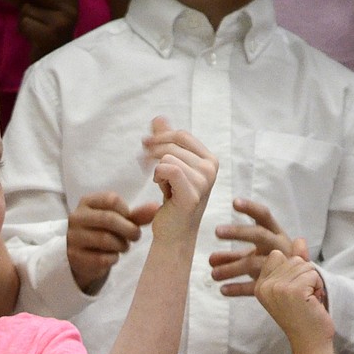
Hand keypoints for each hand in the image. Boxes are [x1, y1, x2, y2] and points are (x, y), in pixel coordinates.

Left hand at [0, 0, 77, 61]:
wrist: (54, 63)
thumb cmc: (46, 34)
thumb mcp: (42, 10)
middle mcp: (69, 9)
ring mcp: (61, 23)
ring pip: (28, 9)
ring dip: (22, 18)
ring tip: (32, 30)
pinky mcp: (50, 36)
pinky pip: (25, 23)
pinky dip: (23, 30)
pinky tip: (32, 38)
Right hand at [67, 192, 158, 293]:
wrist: (80, 255)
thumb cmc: (102, 232)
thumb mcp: (118, 220)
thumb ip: (136, 215)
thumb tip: (156, 208)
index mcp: (87, 202)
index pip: (111, 199)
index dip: (126, 211)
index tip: (130, 220)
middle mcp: (77, 218)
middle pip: (108, 219)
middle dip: (128, 229)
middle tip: (135, 236)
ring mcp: (74, 238)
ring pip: (105, 239)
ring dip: (121, 245)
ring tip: (123, 247)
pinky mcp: (75, 257)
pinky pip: (100, 258)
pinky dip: (113, 259)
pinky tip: (113, 257)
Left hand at [142, 117, 217, 241]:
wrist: (173, 235)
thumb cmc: (173, 204)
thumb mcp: (170, 169)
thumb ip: (166, 143)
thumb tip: (158, 118)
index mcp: (210, 160)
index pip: (182, 135)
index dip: (160, 137)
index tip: (144, 145)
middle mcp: (211, 168)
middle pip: (174, 144)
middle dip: (154, 153)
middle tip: (143, 164)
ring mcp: (204, 181)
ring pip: (169, 157)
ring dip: (157, 170)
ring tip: (161, 185)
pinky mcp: (192, 194)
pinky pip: (168, 169)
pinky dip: (158, 176)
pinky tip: (159, 187)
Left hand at [210, 198, 295, 295]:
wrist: (300, 285)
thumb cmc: (272, 264)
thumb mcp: (254, 256)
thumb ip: (232, 257)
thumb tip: (210, 259)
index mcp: (275, 233)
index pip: (264, 216)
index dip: (250, 208)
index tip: (234, 202)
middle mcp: (279, 246)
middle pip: (260, 235)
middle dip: (238, 232)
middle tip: (217, 231)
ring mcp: (279, 265)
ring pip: (254, 263)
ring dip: (231, 268)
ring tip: (213, 274)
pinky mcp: (276, 284)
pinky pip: (255, 286)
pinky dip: (238, 288)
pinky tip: (222, 290)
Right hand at [255, 238, 334, 350]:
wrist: (309, 341)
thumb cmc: (303, 315)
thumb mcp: (296, 285)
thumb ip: (297, 261)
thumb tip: (299, 239)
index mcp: (260, 285)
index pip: (277, 255)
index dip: (293, 269)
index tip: (292, 292)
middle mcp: (265, 286)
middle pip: (293, 258)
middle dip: (305, 275)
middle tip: (302, 298)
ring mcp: (277, 288)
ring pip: (304, 265)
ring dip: (312, 282)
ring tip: (307, 300)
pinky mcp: (292, 291)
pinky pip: (312, 273)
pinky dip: (318, 287)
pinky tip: (312, 302)